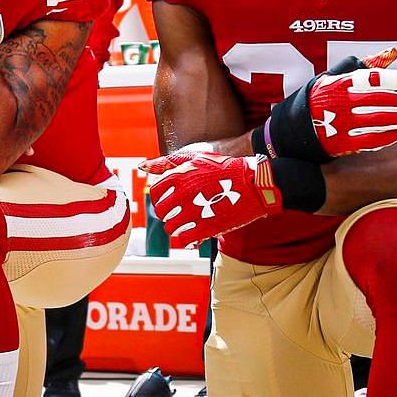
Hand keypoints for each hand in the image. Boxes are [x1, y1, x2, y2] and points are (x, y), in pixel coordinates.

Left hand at [139, 147, 282, 247]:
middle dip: (166, 213)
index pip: (155, 192)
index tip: (167, 200)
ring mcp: (196, 211)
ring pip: (171, 227)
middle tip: (174, 214)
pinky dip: (185, 239)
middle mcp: (184, 194)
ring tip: (182, 225)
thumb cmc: (224, 168)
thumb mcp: (195, 157)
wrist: (254, 183)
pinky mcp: (208, 227)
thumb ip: (167, 162)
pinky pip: (185, 239)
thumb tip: (142, 165)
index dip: (159, 198)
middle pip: (161, 211)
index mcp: (180, 176)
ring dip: (174, 228)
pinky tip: (190, 236)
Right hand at [261, 48, 396, 161]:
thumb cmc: (317, 99)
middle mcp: (340, 102)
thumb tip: (390, 53)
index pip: (375, 79)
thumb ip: (362, 66)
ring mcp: (340, 123)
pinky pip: (369, 139)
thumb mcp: (333, 77)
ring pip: (380, 121)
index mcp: (340, 83)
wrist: (291, 130)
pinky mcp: (340, 142)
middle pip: (382, 101)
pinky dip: (388, 136)